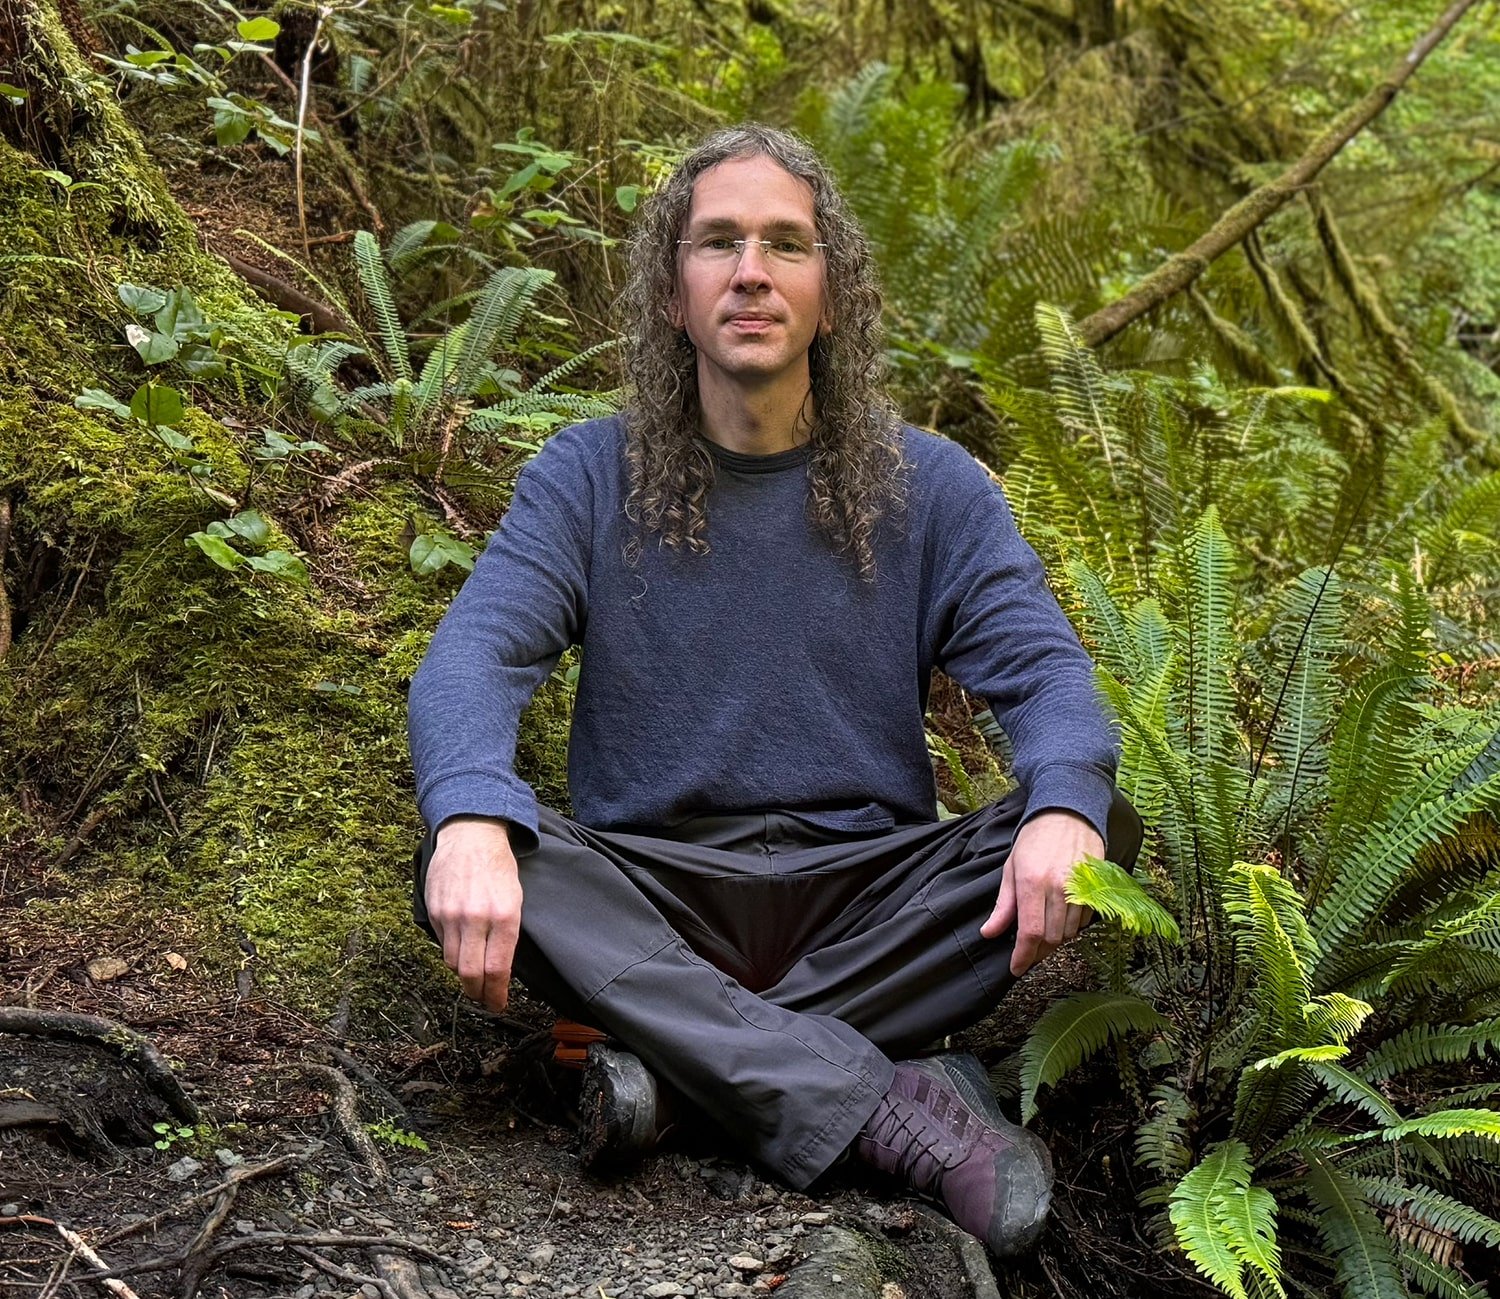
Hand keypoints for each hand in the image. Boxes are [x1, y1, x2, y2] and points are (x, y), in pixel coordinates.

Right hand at [425, 817, 522, 1011]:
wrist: (471, 834)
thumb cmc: (498, 866)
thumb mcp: (515, 899)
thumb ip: (508, 933)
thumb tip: (500, 968)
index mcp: (503, 916)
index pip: (497, 968)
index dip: (496, 994)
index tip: (498, 1004)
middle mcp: (476, 918)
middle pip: (470, 973)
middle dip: (477, 992)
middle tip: (483, 997)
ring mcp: (451, 915)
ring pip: (452, 962)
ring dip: (462, 974)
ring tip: (472, 975)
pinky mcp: (434, 911)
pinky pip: (441, 943)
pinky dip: (451, 951)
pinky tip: (460, 946)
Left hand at [980, 809, 1101, 976]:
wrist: (1068, 813)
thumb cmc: (1034, 839)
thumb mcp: (1011, 868)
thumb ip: (1003, 905)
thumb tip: (989, 933)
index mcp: (1033, 882)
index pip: (1031, 932)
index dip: (1023, 956)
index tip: (1016, 968)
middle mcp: (1059, 888)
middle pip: (1051, 938)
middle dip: (1038, 952)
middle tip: (1027, 953)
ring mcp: (1080, 888)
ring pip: (1069, 933)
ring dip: (1054, 940)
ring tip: (1042, 933)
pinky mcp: (1096, 888)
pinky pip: (1084, 921)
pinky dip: (1071, 927)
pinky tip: (1060, 918)